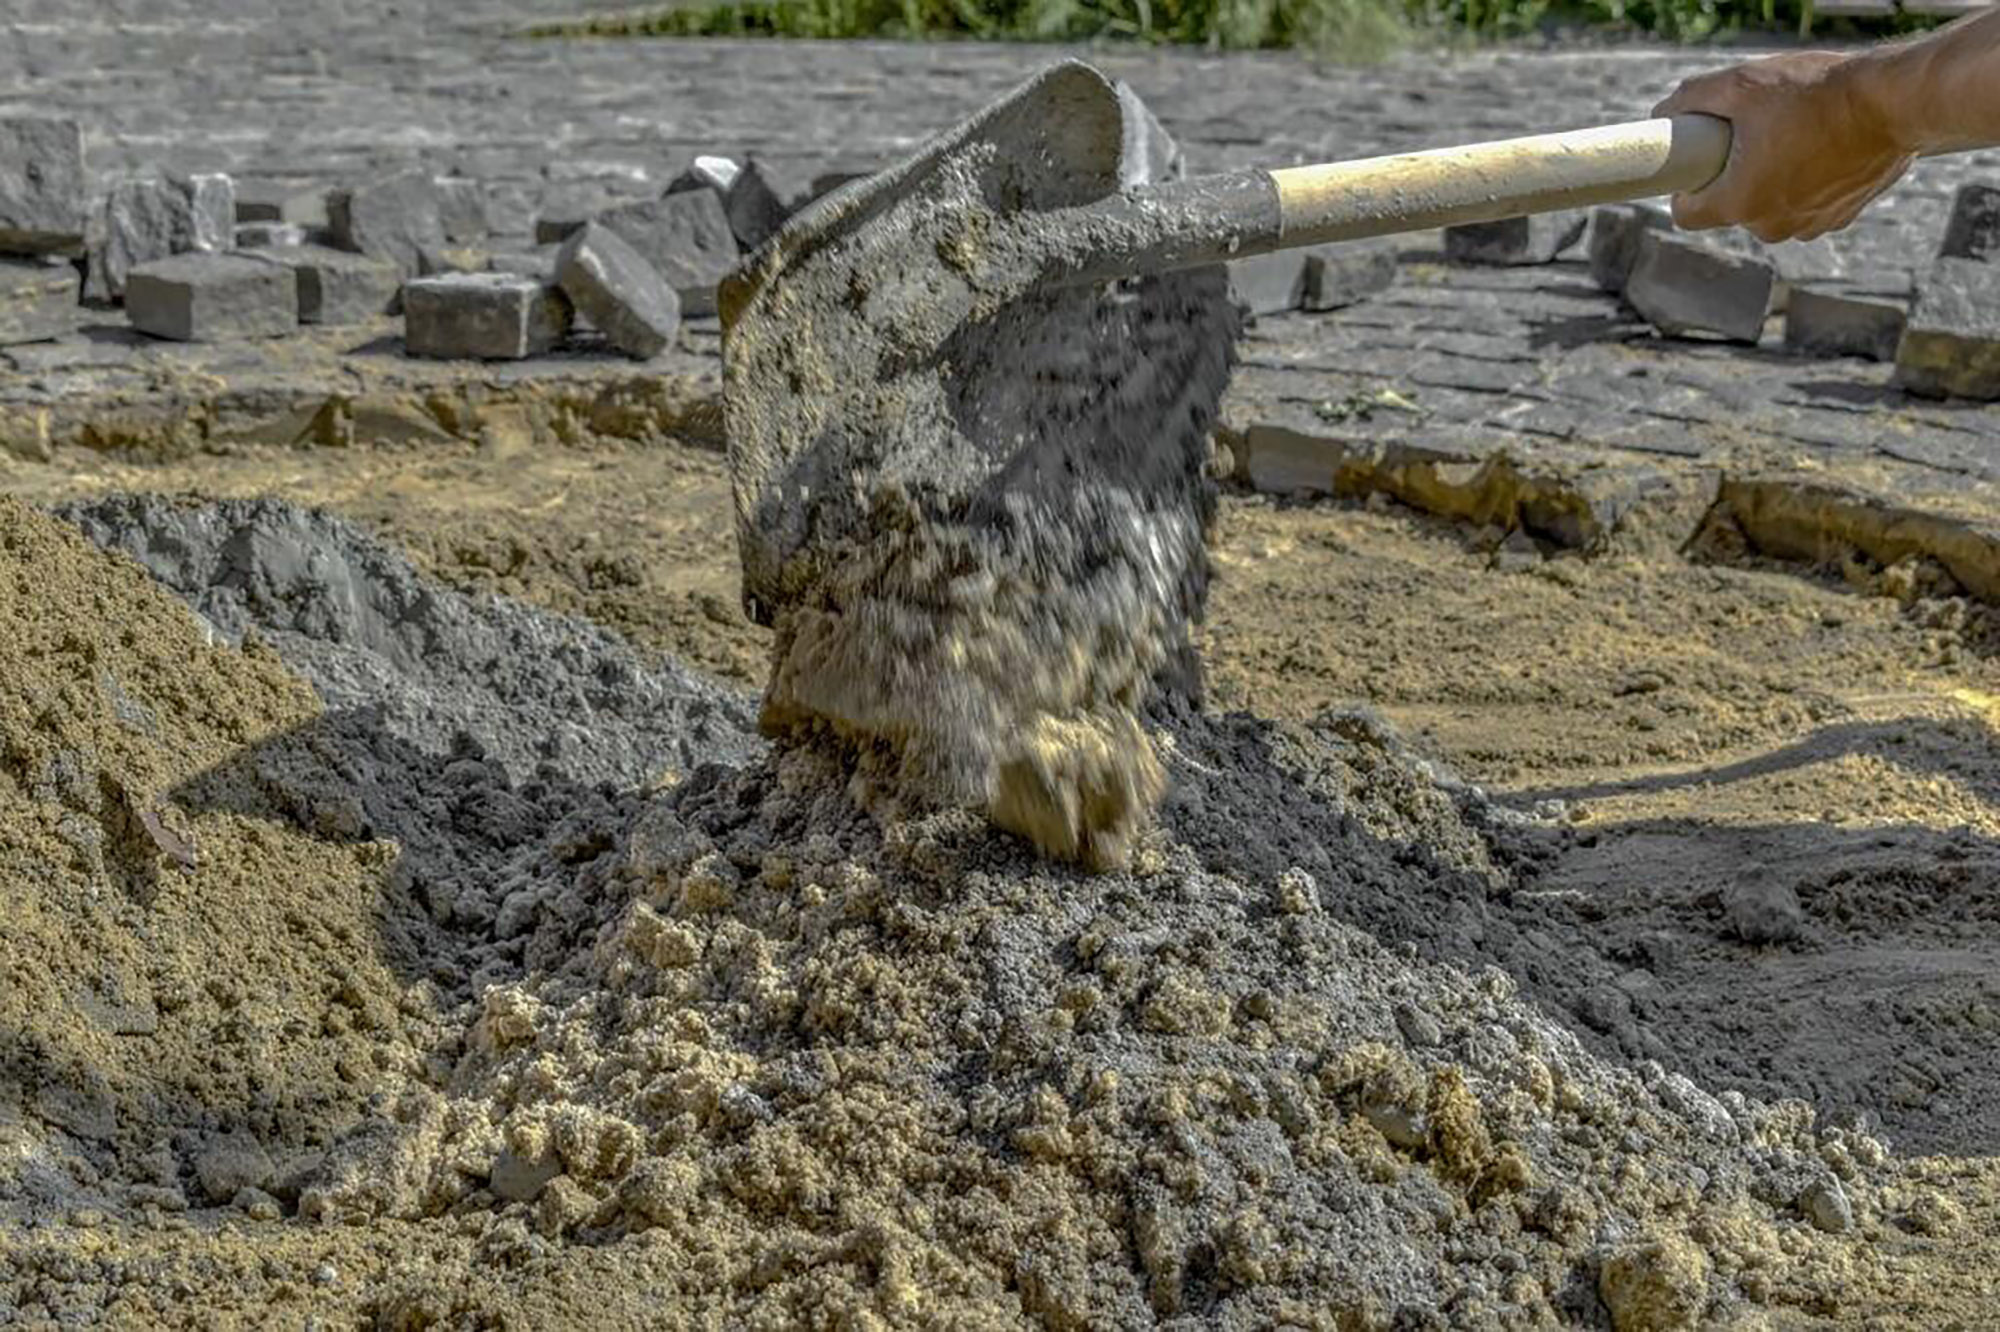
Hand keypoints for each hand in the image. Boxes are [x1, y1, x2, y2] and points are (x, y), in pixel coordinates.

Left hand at [1654, 53, 1913, 241]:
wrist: (1896, 102)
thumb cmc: (1815, 93)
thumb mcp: (1741, 84)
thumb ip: (1690, 100)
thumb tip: (1661, 114)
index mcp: (1739, 203)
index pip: (1686, 214)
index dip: (1686, 186)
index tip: (1699, 160)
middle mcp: (1771, 225)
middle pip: (1730, 207)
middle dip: (1734, 175)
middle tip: (1755, 133)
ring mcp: (1809, 225)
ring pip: (1770, 206)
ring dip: (1773, 178)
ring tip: (1795, 135)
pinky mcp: (1840, 217)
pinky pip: (1807, 203)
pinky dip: (1808, 181)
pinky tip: (1823, 146)